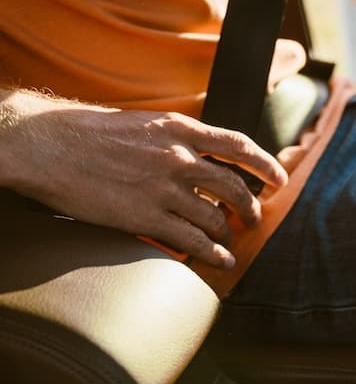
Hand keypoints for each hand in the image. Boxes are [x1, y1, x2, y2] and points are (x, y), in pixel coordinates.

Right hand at [0, 92, 286, 268]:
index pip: (238, 145)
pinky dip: (212, 254)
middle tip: (252, 219)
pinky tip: (219, 260)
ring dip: (228, 234)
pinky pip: (192, 241)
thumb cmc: (90, 132)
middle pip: (234, 187)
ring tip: (231, 242)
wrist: (48, 145)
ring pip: (215, 217)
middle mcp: (179, 156)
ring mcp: (164, 188)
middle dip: (250, 207)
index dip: (265, 164)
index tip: (279, 178)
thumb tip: (199, 155)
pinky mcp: (146, 217)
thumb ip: (175, 138)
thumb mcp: (144, 122)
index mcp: (180, 128)